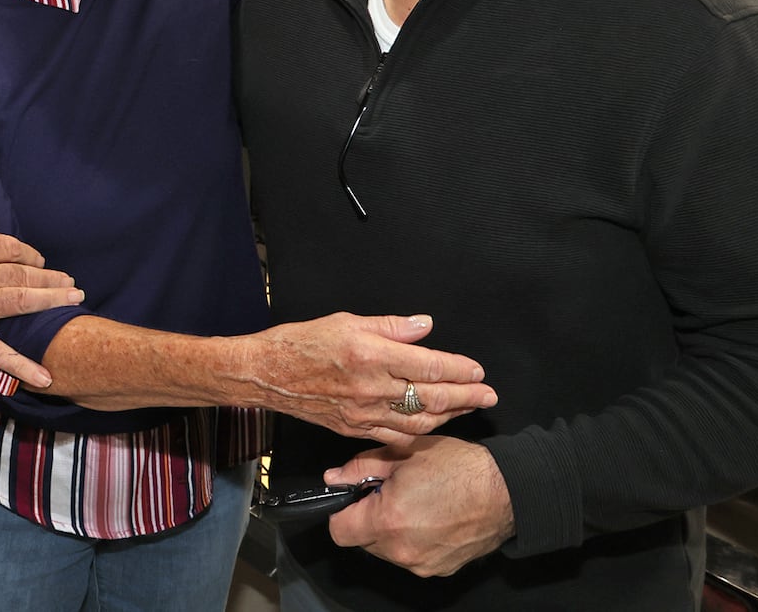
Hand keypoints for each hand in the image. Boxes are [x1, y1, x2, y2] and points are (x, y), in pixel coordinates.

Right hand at [0, 176, 82, 385]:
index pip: (7, 246)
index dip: (27, 252)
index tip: (39, 259)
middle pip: (23, 273)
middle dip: (50, 277)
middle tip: (71, 283)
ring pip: (22, 301)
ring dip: (51, 300)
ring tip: (74, 300)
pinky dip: (24, 366)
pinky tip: (45, 375)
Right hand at [239, 314, 496, 441]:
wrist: (268, 373)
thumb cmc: (304, 341)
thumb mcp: (348, 320)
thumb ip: (391, 326)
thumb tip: (425, 327)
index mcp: (371, 355)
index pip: (428, 365)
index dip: (458, 369)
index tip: (477, 370)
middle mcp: (371, 387)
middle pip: (431, 396)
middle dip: (466, 396)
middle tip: (488, 395)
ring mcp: (364, 413)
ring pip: (418, 421)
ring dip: (448, 415)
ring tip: (468, 408)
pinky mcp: (354, 428)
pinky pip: (396, 436)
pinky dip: (420, 432)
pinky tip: (433, 425)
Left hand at [323, 437, 514, 576]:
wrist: (507, 490)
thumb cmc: (459, 467)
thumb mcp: (403, 452)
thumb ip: (361, 467)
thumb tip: (334, 478)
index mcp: (387, 519)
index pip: (339, 531)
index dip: (341, 511)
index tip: (352, 498)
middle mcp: (401, 549)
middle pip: (362, 541)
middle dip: (368, 518)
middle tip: (389, 492)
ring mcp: (421, 563)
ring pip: (386, 550)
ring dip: (391, 530)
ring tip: (414, 502)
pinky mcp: (439, 569)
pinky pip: (411, 556)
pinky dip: (413, 540)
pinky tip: (430, 517)